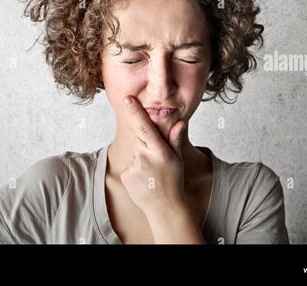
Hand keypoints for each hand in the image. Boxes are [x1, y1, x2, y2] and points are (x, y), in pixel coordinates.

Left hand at [119, 95, 187, 218]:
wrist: (165, 208)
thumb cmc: (174, 181)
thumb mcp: (178, 159)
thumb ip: (175, 139)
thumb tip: (180, 121)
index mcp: (160, 151)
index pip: (145, 127)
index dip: (136, 112)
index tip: (127, 99)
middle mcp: (145, 157)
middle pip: (140, 139)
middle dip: (146, 144)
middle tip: (156, 160)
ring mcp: (134, 167)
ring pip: (135, 152)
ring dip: (141, 158)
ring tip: (151, 173)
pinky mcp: (126, 175)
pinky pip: (129, 165)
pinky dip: (135, 170)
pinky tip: (144, 179)